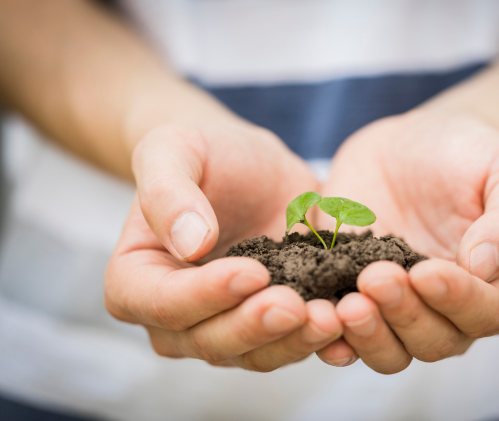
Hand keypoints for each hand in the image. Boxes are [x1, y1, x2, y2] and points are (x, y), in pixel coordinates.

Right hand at [105, 120, 343, 370]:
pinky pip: (290, 344)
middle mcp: (177, 317)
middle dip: (254, 327)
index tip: (253, 271)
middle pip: (210, 340)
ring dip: (291, 342)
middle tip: (296, 305)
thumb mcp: (173, 150)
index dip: (205, 295)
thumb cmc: (203, 154)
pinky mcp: (270, 325)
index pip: (164, 302)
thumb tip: (189, 245)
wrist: (249, 166)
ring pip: (254, 353)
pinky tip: (348, 326)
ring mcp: (225, 326)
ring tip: (329, 317)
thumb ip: (168, 191)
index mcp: (137, 279)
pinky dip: (319, 342)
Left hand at [316, 110, 498, 372]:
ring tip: (345, 304)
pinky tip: (313, 315)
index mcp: (498, 289)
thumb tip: (486, 266)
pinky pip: (342, 332)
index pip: (486, 313)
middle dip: (403, 315)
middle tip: (375, 278)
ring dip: (366, 335)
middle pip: (431, 341)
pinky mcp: (354, 296)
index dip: (457, 300)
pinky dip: (328, 334)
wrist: (417, 142)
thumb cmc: (473, 155)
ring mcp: (399, 309)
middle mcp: (448, 312)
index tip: (425, 272)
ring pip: (386, 350)